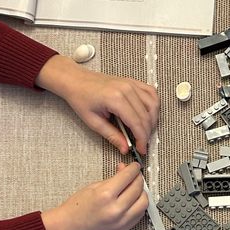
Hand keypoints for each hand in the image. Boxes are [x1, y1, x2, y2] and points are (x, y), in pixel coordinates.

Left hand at [36, 55, 158, 154]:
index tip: (141, 149)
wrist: (76, 81)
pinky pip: (151, 93)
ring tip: (145, 131)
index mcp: (115, 98)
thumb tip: (125, 147)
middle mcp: (126, 89)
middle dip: (147, 133)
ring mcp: (131, 83)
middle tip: (142, 144)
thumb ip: (112, 135)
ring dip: (152, 120)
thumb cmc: (81, 98)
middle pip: (146, 116)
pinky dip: (153, 105)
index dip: (142, 139)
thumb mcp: (93, 121)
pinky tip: (149, 114)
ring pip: (153, 105)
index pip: (137, 123)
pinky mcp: (133, 82)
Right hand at [41, 162, 147, 229]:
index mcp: (105, 195)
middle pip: (138, 188)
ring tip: (135, 188)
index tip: (135, 166)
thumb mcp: (93, 186)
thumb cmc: (76, 208)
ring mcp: (121, 221)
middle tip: (135, 175)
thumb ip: (113, 178)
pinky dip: (139, 205)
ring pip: (144, 202)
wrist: (69, 228)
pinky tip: (133, 200)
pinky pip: (140, 214)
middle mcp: (115, 209)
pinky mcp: (124, 229)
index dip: (134, 168)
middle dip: (138, 178)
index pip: (128, 176)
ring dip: (142, 192)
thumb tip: (125, 170)